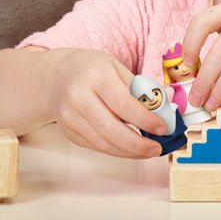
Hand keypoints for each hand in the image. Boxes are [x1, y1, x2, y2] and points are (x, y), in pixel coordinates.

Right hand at [43, 48, 164, 158]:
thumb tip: (163, 109)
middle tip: (156, 148)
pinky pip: (96, 146)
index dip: (144, 119)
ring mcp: (70, 116)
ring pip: (103, 143)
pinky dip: (116, 150)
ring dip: (129, 151)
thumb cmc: (91, 69)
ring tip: (147, 150)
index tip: (162, 127)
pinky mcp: (68, 131)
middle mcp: (78, 96)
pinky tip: (129, 148)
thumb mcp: (116, 68)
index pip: (122, 103)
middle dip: (138, 144)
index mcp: (95, 75)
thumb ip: (139, 89)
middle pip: (111, 129)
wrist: (57, 75)